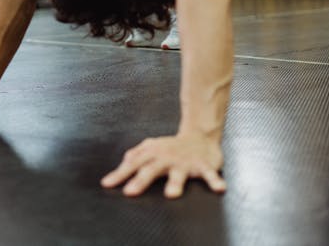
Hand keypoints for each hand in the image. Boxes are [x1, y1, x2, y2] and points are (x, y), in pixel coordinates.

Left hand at [100, 134, 225, 198]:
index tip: (108, 184)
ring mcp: (185, 162)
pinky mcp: (203, 165)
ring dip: (175, 183)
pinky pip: (209, 174)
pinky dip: (215, 181)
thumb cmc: (172, 146)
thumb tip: (123, 162)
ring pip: (179, 173)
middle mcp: (167, 157)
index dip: (120, 174)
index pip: (133, 164)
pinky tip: (220, 188)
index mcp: (153, 153)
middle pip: (152, 169)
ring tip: (171, 194)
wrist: (200, 135)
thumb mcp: (152, 147)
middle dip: (141, 180)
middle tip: (130, 191)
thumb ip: (136, 154)